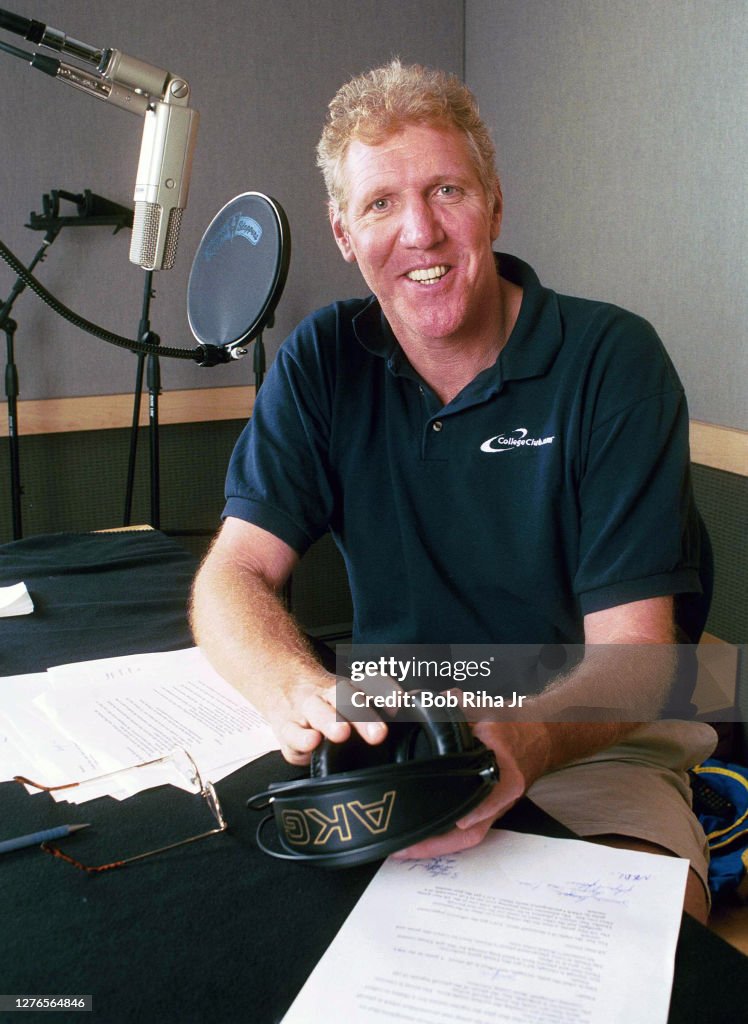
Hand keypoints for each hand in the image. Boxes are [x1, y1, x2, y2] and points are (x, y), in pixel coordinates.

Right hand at [270, 677, 388, 765]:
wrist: (280, 685)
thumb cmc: (324, 701)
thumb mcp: (349, 695)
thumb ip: (378, 700)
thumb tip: (410, 702)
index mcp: (346, 688)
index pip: (367, 683)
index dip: (384, 691)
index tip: (399, 702)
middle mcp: (326, 695)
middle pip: (343, 697)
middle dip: (361, 715)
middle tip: (378, 733)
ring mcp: (303, 710)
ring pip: (316, 711)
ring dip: (329, 721)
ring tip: (342, 733)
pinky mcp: (285, 729)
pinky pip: (290, 733)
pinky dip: (300, 739)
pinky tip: (311, 743)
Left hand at [390, 721, 551, 859]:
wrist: (540, 735)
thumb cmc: (514, 723)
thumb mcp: (486, 708)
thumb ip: (458, 705)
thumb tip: (434, 700)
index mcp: (505, 768)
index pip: (494, 793)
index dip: (476, 810)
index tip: (458, 820)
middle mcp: (502, 794)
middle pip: (474, 829)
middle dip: (440, 842)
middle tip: (406, 847)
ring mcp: (497, 806)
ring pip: (470, 836)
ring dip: (438, 846)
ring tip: (404, 851)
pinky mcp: (490, 810)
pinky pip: (468, 832)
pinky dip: (444, 839)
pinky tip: (420, 842)